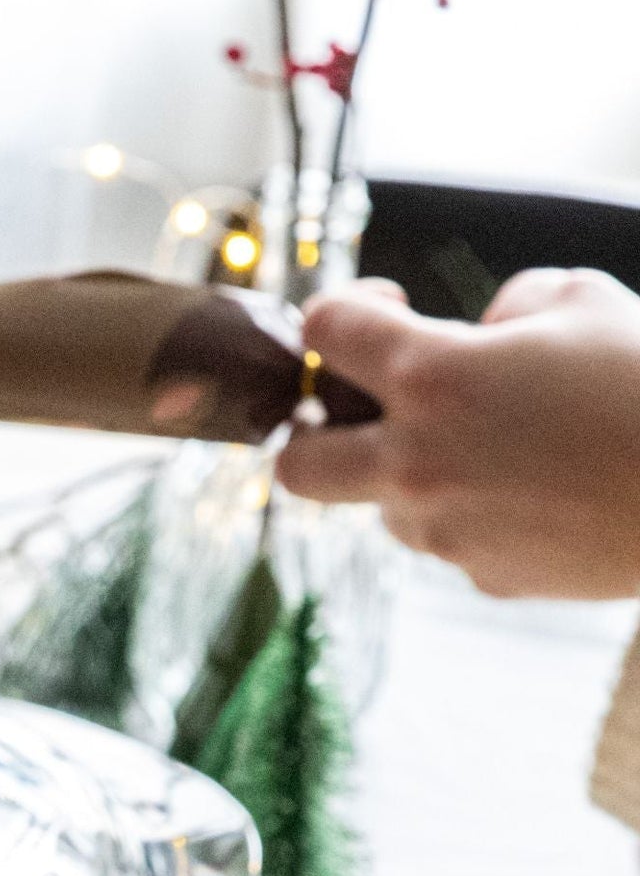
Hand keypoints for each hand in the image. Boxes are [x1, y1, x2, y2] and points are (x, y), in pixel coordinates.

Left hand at [277, 269, 639, 597]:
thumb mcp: (580, 300)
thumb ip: (507, 309)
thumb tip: (483, 332)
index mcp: (432, 378)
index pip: (324, 333)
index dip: (339, 312)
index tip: (381, 311)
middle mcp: (417, 463)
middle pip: (296, 467)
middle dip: (310, 435)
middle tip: (357, 413)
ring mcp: (444, 530)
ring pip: (382, 508)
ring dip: (412, 474)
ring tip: (494, 446)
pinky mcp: (482, 576)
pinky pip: (452, 539)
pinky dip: (475, 512)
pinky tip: (540, 490)